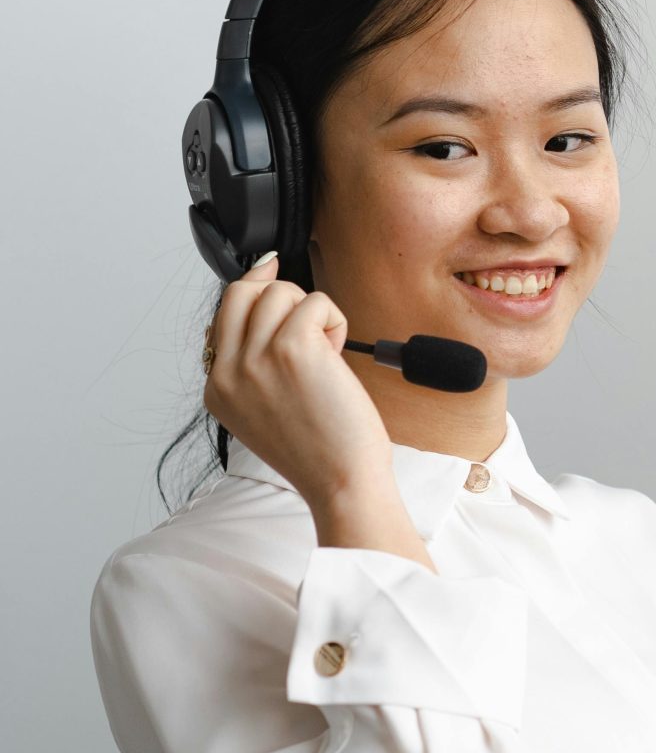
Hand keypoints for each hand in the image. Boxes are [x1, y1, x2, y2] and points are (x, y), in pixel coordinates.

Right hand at [203, 252, 396, 516]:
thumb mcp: (262, 412)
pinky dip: (334, 319)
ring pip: (279, 292)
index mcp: (218, 389)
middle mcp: (229, 372)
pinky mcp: (292, 348)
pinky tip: (338, 353)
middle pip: (240, 292)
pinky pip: (314, 303)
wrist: (340, 482)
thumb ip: (253, 368)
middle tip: (308, 319)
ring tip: (327, 351)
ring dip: (313, 312)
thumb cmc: (318, 451)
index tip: (270, 270)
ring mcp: (256, 358)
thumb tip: (264, 310)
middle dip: (279, 294)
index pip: (222, 316)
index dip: (251, 290)